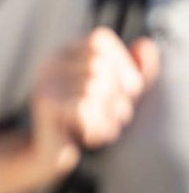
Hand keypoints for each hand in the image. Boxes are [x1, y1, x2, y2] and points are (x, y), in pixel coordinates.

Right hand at [29, 28, 159, 177]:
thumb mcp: (117, 94)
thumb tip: (147, 44)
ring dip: (108, 114)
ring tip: (102, 127)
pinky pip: (83, 107)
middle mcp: (51, 61)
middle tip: (114, 116)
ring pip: (93, 86)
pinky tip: (90, 135)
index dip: (122, 63)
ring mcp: (45, 81)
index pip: (99, 39)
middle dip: (117, 95)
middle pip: (99, 64)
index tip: (126, 91)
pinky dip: (96, 125)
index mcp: (67, 53)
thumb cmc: (88, 121)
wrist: (51, 153)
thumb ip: (137, 70)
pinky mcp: (44, 103)